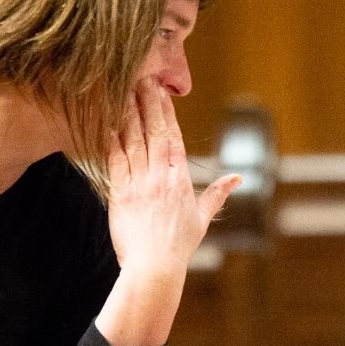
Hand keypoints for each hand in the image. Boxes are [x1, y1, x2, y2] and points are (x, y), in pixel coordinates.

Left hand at [107, 78, 239, 273]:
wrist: (153, 267)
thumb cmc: (178, 246)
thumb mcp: (202, 217)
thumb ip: (217, 193)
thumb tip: (238, 178)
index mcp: (180, 179)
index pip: (173, 137)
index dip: (166, 112)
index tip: (161, 92)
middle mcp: (160, 175)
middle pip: (153, 131)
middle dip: (147, 103)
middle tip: (141, 78)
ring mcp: (139, 183)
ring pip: (133, 140)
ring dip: (128, 114)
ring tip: (122, 90)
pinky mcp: (119, 193)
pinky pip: (114, 160)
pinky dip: (110, 139)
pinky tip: (106, 121)